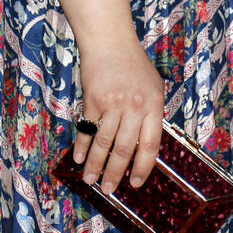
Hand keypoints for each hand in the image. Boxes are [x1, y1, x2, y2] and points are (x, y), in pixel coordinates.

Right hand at [71, 37, 165, 190]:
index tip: (136, 184)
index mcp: (154, 105)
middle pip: (125, 149)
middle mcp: (135, 106)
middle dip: (115, 173)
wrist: (111, 42)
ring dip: (95, 165)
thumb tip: (144, 147)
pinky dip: (82, 146)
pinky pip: (87, 129)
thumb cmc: (134, 65)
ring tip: (90, 180)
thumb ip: (150, 114)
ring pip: (104, 143)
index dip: (143, 168)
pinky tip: (79, 158)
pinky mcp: (93, 100)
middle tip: (109, 189)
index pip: (151, 145)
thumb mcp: (153, 87)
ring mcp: (113, 103)